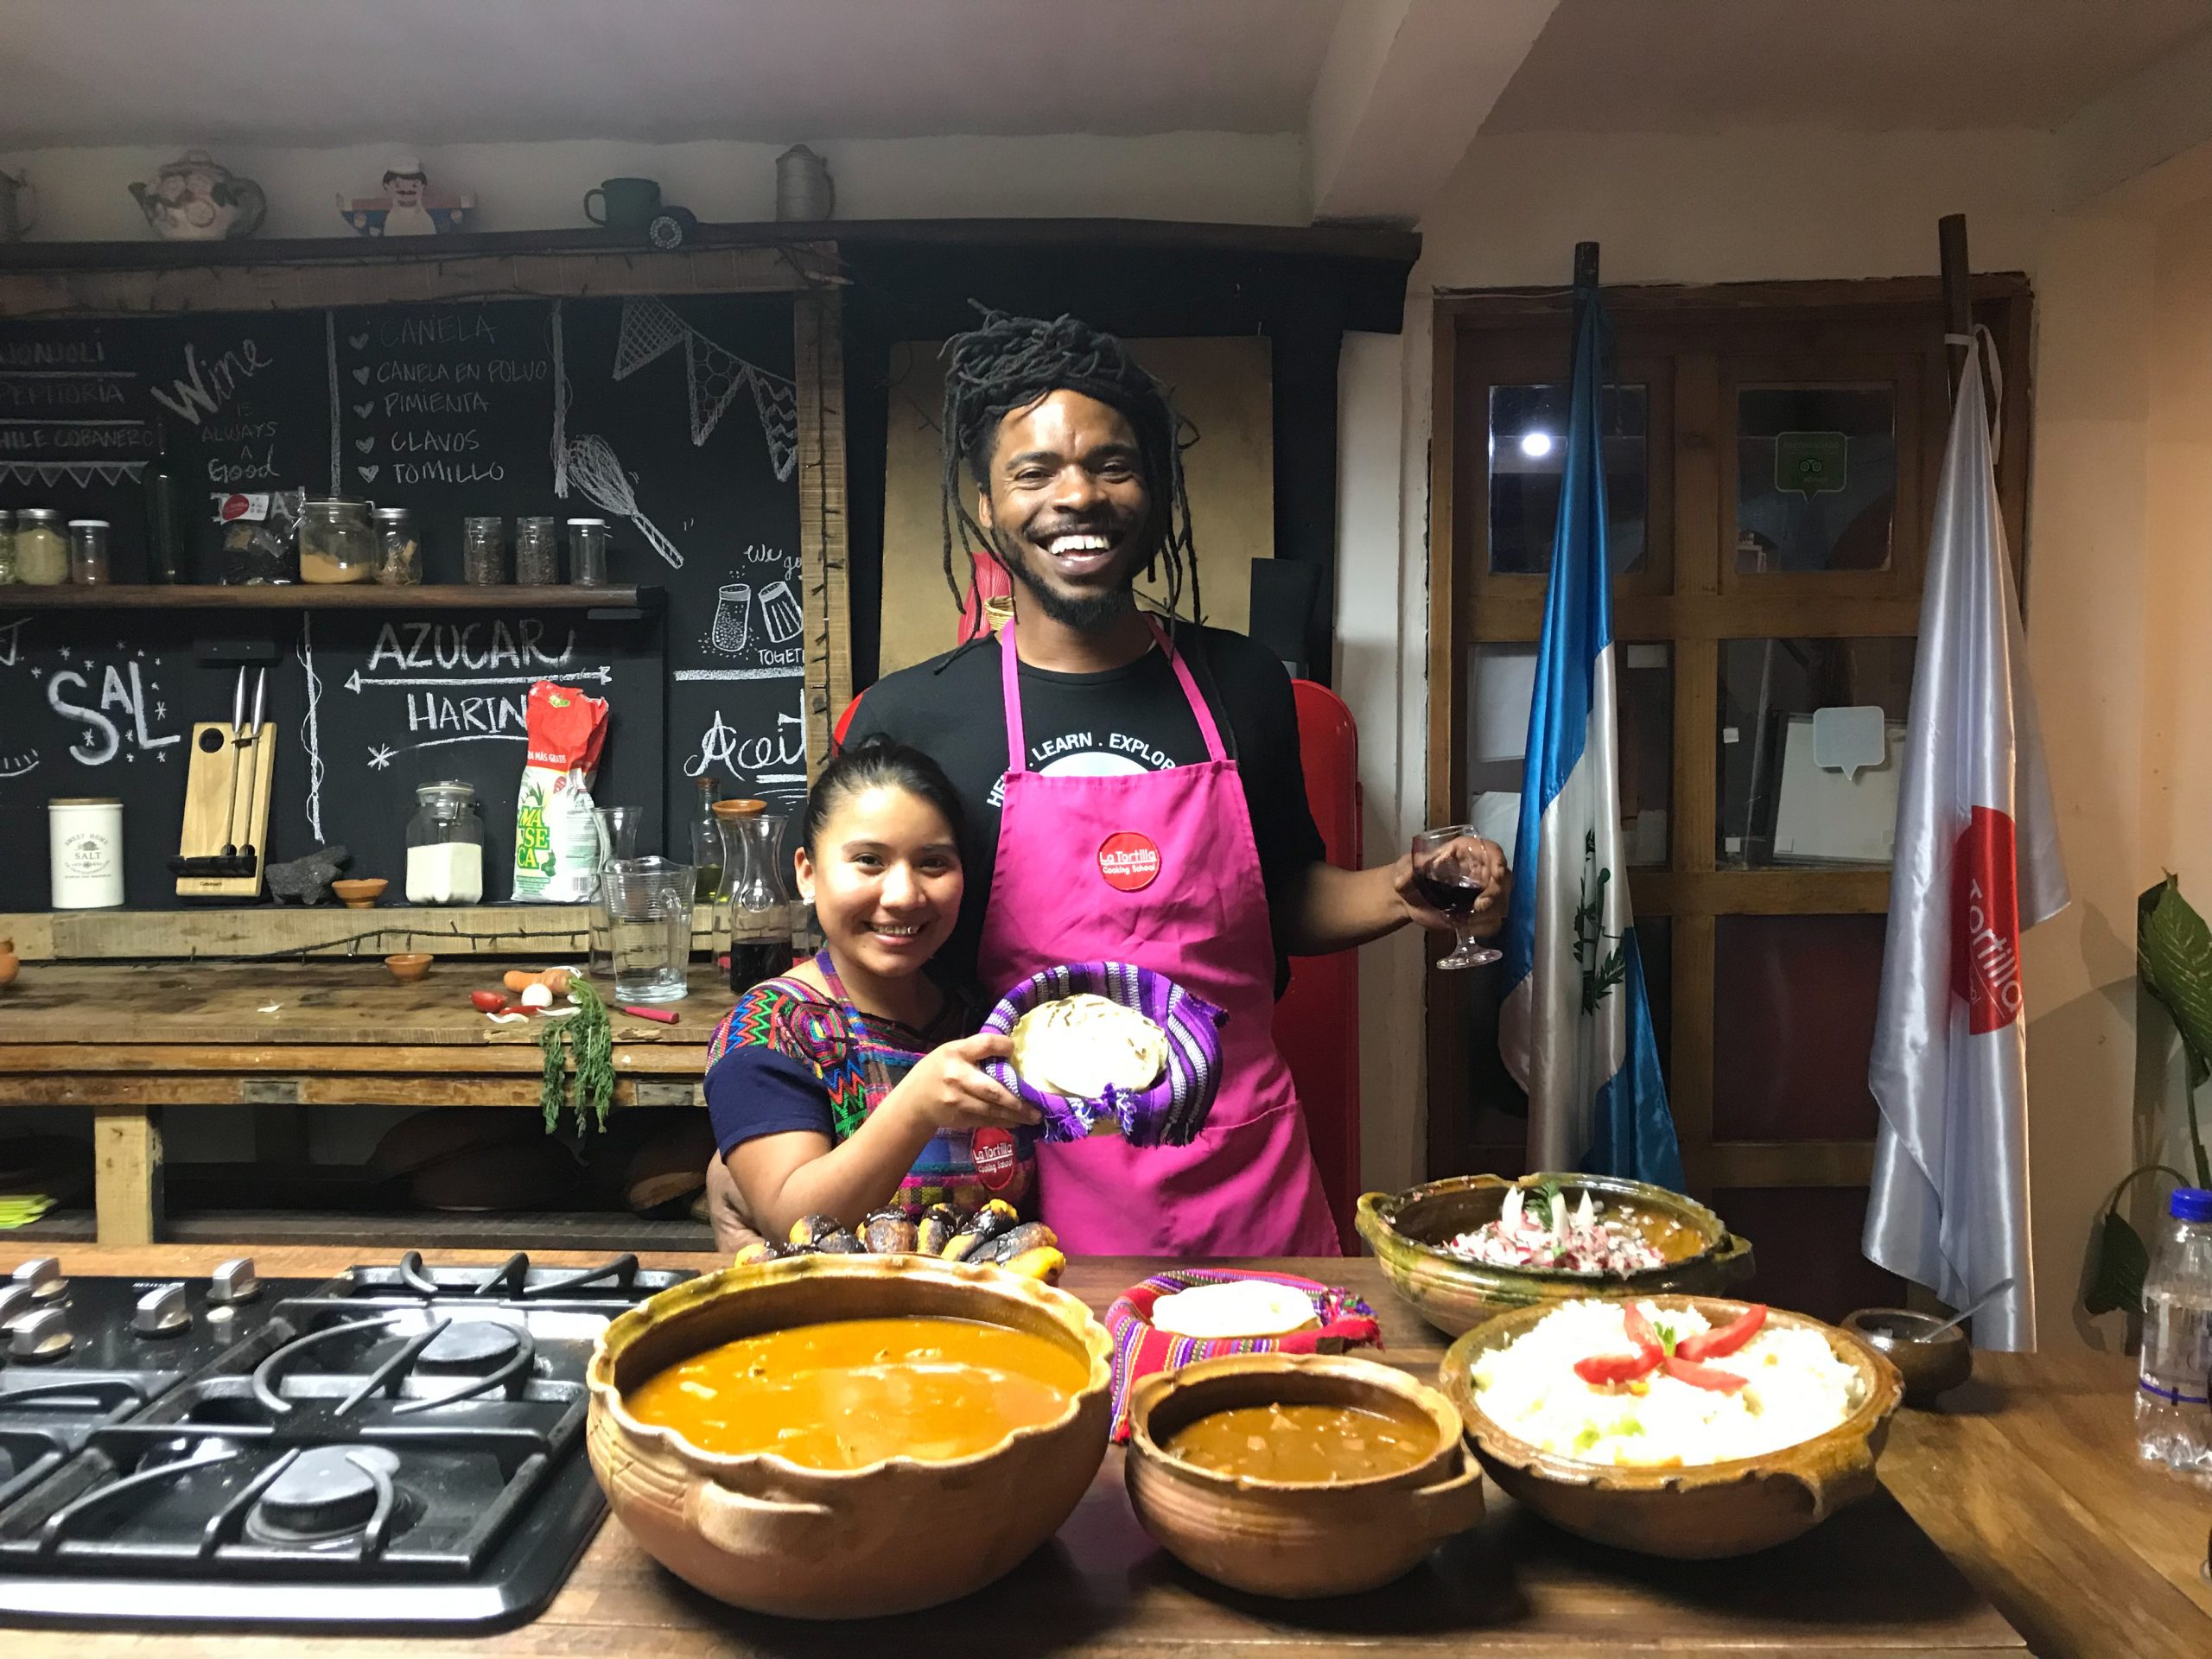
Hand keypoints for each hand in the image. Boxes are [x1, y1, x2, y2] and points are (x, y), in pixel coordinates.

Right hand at [884, 1031, 1039, 1135]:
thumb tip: (1011, 1050)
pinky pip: (987, 1121)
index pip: (983, 1045)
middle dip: (1017, 1099)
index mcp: (955, 1054)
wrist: (913, 1103)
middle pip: (993, 1089)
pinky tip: (1018, 1121)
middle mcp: (957, 1077)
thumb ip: (975, 1050)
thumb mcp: (950, 1052)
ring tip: (1035, 1116)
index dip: (1002, 1045)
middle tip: (1038, 1104)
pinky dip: (1005, 1122)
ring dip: (1017, 1115)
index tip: (1014, 1049)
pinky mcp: (960, 1119)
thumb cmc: (936, 1071)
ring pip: (993, 1110)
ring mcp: (958, 1101)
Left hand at [1396, 835, 1510, 936]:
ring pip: (1502, 902)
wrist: (1410, 899)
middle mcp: (1480, 871)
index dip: (1498, 860)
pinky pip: (1493, 921)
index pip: (1491, 851)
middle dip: (1496, 893)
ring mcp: (1483, 893)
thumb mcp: (1406, 870)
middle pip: (1504, 879)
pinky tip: (1465, 927)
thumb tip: (1404, 879)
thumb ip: (1406, 873)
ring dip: (1488, 913)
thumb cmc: (1411, 876)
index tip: (1497, 874)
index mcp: (1466, 853)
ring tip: (1465, 919)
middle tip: (1479, 906)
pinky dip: (1483, 927)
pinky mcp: (1480, 913)